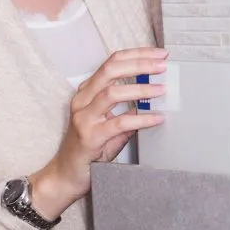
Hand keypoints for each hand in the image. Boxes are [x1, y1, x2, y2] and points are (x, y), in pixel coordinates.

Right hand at [30, 48, 167, 215]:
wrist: (67, 175)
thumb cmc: (89, 149)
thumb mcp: (110, 123)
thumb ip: (128, 110)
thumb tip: (156, 97)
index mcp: (87, 91)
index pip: (112, 63)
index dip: (137, 55)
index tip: (159, 54)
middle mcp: (83, 100)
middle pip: (111, 70)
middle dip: (139, 64)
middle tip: (162, 64)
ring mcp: (84, 117)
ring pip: (112, 93)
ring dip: (140, 89)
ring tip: (162, 89)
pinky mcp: (90, 136)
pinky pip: (119, 123)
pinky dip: (141, 118)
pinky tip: (157, 118)